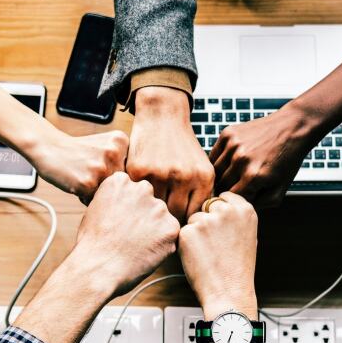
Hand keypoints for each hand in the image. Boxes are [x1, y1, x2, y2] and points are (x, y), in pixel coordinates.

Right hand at [30, 129, 128, 202]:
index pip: (131, 171)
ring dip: (96, 192)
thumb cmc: (77, 150)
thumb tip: (139, 191)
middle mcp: (114, 153)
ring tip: (83, 176)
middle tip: (89, 172)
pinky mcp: (88, 183)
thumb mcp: (105, 145)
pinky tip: (76, 182)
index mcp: (121, 141)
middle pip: (121, 184)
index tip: (101, 165)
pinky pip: (93, 200)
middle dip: (107, 184)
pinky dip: (84, 196)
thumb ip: (123, 161)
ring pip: (109, 193)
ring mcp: (101, 168)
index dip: (115, 174)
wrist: (48, 147)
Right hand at [72, 171, 180, 295]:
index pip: (133, 190)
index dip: (127, 209)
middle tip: (129, 236)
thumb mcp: (96, 209)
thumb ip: (116, 199)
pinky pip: (170, 235)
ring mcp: (159, 208)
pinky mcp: (171, 227)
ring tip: (135, 246)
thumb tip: (128, 203)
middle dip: (143, 217)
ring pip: (161, 218)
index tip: (118, 222)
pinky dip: (162, 245)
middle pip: (149, 202)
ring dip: (154, 230)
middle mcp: (142, 188)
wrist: (98, 268)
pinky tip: (144, 253)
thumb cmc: (92, 243)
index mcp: (121, 181)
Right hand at [127, 87, 214, 221]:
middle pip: (175, 215)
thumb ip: (200, 194)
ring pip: (155, 208)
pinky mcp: (139, 170)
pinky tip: (138, 195)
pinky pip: (138, 195)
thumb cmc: (182, 146)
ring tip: (149, 210)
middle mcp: (184, 176)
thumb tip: (195, 226)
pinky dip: (138, 197)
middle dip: (168, 219)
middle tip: (162, 220)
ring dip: (151, 210)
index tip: (178, 222)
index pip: (194, 215)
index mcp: (203, 177)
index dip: (186, 222)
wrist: (162, 116)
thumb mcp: (201, 167)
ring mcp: (160, 173)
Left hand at [178, 192, 257, 319]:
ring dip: (196, 232)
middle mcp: (226, 211)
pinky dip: (187, 244)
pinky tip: (199, 257)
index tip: (222, 226)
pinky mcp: (188, 232)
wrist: (229, 291)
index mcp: (244, 210)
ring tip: (209, 253)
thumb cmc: (237, 268)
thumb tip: (219, 204)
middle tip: (215, 244)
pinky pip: (183, 232)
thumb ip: (235, 216)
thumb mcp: (247, 235)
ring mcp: (206, 220)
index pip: (224, 196)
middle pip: (207, 206)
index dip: (219, 212)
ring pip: (193, 219)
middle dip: (207, 220)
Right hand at [209, 104, 317, 207]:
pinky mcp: (228, 134)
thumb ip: (261, 205)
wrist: (292, 127)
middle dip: (227, 190)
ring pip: (214, 171)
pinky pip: (214, 155)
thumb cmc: (287, 159)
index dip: (234, 202)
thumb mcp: (280, 189)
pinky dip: (218, 162)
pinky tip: (229, 163)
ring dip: (221, 177)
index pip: (231, 199)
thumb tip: (240, 209)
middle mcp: (241, 160)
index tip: (239, 200)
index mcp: (253, 176)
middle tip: (235, 189)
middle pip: (221, 186)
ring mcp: (233, 145)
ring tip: (233, 177)